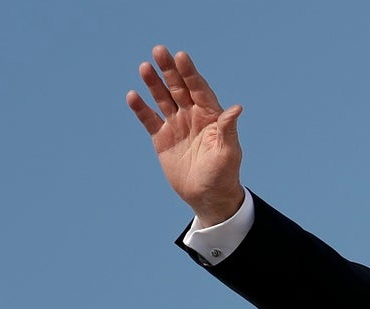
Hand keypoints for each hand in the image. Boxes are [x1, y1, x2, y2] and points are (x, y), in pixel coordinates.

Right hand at [127, 46, 245, 224]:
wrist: (208, 197)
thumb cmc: (224, 175)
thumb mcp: (228, 152)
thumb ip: (228, 129)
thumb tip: (236, 108)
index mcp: (211, 116)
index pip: (199, 88)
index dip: (190, 73)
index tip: (181, 56)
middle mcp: (193, 116)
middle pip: (179, 87)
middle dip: (169, 70)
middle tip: (159, 50)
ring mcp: (176, 126)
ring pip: (163, 99)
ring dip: (154, 84)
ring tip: (144, 67)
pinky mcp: (162, 139)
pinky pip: (149, 120)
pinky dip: (141, 109)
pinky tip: (133, 96)